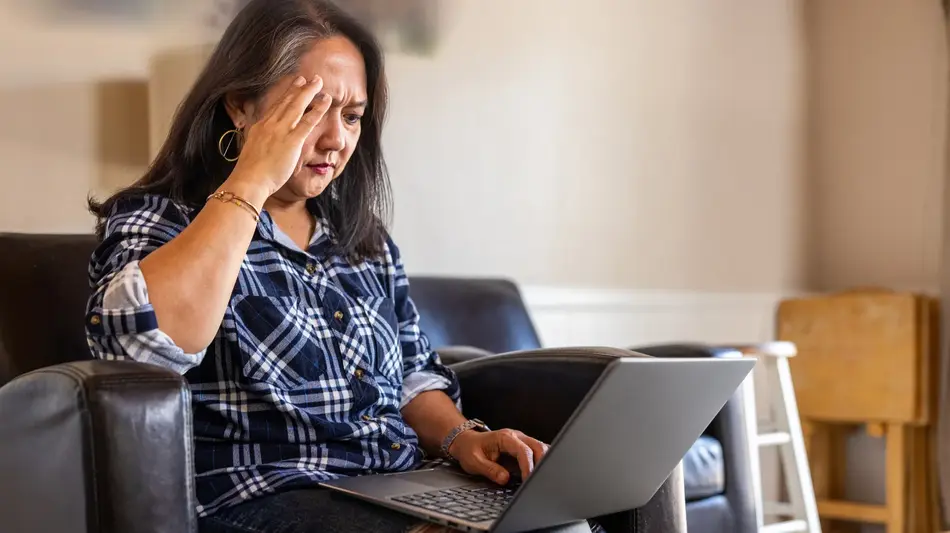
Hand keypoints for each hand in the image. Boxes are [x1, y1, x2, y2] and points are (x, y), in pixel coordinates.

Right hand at [229, 75, 331, 197]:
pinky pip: (308, 121)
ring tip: (318, 82)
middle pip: (286, 102)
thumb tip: (261, 145)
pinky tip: (326, 101)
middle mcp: (270, 125)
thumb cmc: (250, 174)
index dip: (284, 95)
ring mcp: (281, 131)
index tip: (292, 86)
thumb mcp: (252, 152)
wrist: (249, 180)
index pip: (274, 107)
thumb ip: (259, 144)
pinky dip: (318, 109)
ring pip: (297, 106)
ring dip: (308, 92)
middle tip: (306, 78)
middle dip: (297, 88)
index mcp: (260, 128)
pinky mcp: (292, 141)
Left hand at [448, 429, 548, 484]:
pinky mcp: (522, 448)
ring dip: (543, 462)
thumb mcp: (474, 461)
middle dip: (541, 463)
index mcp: (504, 438)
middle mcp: (516, 437)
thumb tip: (505, 479)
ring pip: (541, 448)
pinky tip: (541, 472)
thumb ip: (490, 470)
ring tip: (541, 478)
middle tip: (538, 480)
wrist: (467, 442)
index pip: (523, 450)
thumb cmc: (470, 449)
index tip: (528, 480)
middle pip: (538, 446)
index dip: (528, 466)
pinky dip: (541, 461)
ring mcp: (521, 441)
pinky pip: (537, 452)